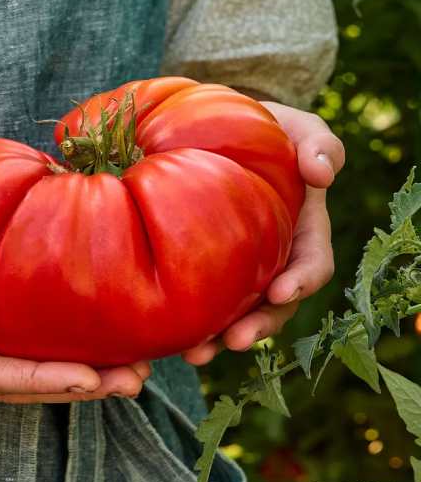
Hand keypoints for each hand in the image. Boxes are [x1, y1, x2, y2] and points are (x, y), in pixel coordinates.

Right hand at [0, 215, 149, 401]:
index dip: (37, 379)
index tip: (88, 377)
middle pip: (17, 387)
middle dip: (76, 387)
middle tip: (135, 380)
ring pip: (25, 376)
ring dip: (80, 377)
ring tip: (136, 371)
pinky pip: (21, 353)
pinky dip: (61, 352)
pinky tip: (102, 343)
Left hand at [183, 101, 345, 364]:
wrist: (209, 128)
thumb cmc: (261, 128)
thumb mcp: (295, 127)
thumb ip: (319, 144)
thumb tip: (320, 173)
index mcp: (302, 231)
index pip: (311, 265)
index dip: (299, 283)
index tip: (279, 293)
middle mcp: (272, 259)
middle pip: (274, 306)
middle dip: (258, 327)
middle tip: (235, 342)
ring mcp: (236, 269)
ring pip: (235, 316)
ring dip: (219, 340)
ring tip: (195, 354)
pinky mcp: (199, 270)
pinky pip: (196, 304)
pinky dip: (183, 323)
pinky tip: (161, 338)